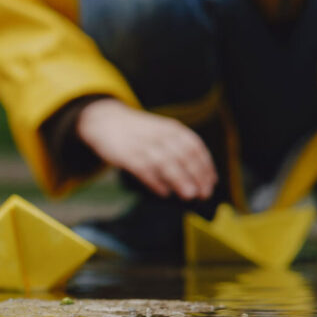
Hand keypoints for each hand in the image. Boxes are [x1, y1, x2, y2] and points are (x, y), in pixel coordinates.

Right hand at [75, 97, 216, 199]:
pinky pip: (144, 169)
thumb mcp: (161, 132)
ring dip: (180, 179)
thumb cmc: (138, 132)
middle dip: (196, 175)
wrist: (105, 120)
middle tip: (204, 194)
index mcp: (172, 129)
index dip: (205, 166)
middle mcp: (159, 135)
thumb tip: (196, 177)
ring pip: (166, 162)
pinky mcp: (126, 154)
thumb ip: (177, 149)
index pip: (194, 147)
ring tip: (189, 195)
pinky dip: (155, 181)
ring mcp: (142, 144)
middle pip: (183, 155)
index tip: (211, 183)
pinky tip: (163, 193)